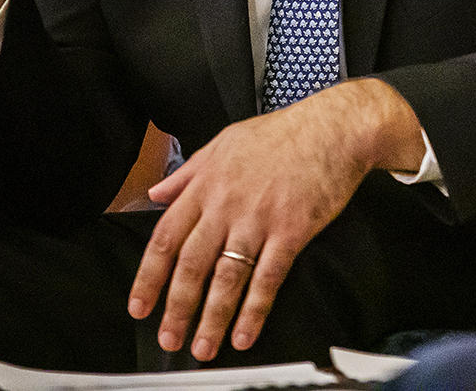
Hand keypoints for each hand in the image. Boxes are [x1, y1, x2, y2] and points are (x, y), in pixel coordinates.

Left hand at [128, 78, 424, 358]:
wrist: (335, 127)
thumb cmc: (283, 133)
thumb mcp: (225, 141)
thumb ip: (188, 171)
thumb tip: (157, 193)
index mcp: (207, 183)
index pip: (166, 237)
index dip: (149, 276)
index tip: (140, 305)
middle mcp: (227, 204)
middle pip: (191, 265)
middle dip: (177, 308)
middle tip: (169, 338)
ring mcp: (259, 219)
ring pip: (226, 278)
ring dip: (212, 319)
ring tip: (203, 347)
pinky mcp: (291, 231)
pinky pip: (268, 278)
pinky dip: (255, 310)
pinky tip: (246, 333)